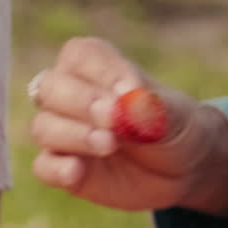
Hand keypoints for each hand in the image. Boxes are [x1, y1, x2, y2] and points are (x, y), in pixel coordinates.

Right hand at [29, 37, 227, 215]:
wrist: (184, 170)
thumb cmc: (175, 128)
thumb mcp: (176, 115)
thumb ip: (148, 107)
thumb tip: (121, 104)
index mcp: (94, 68)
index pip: (80, 55)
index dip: (102, 72)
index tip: (131, 90)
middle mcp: (69, 97)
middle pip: (49, 87)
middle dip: (80, 102)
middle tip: (113, 117)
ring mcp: (61, 133)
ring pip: (43, 127)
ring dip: (75, 135)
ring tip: (109, 146)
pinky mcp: (59, 168)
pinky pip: (44, 167)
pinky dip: (57, 168)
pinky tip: (77, 172)